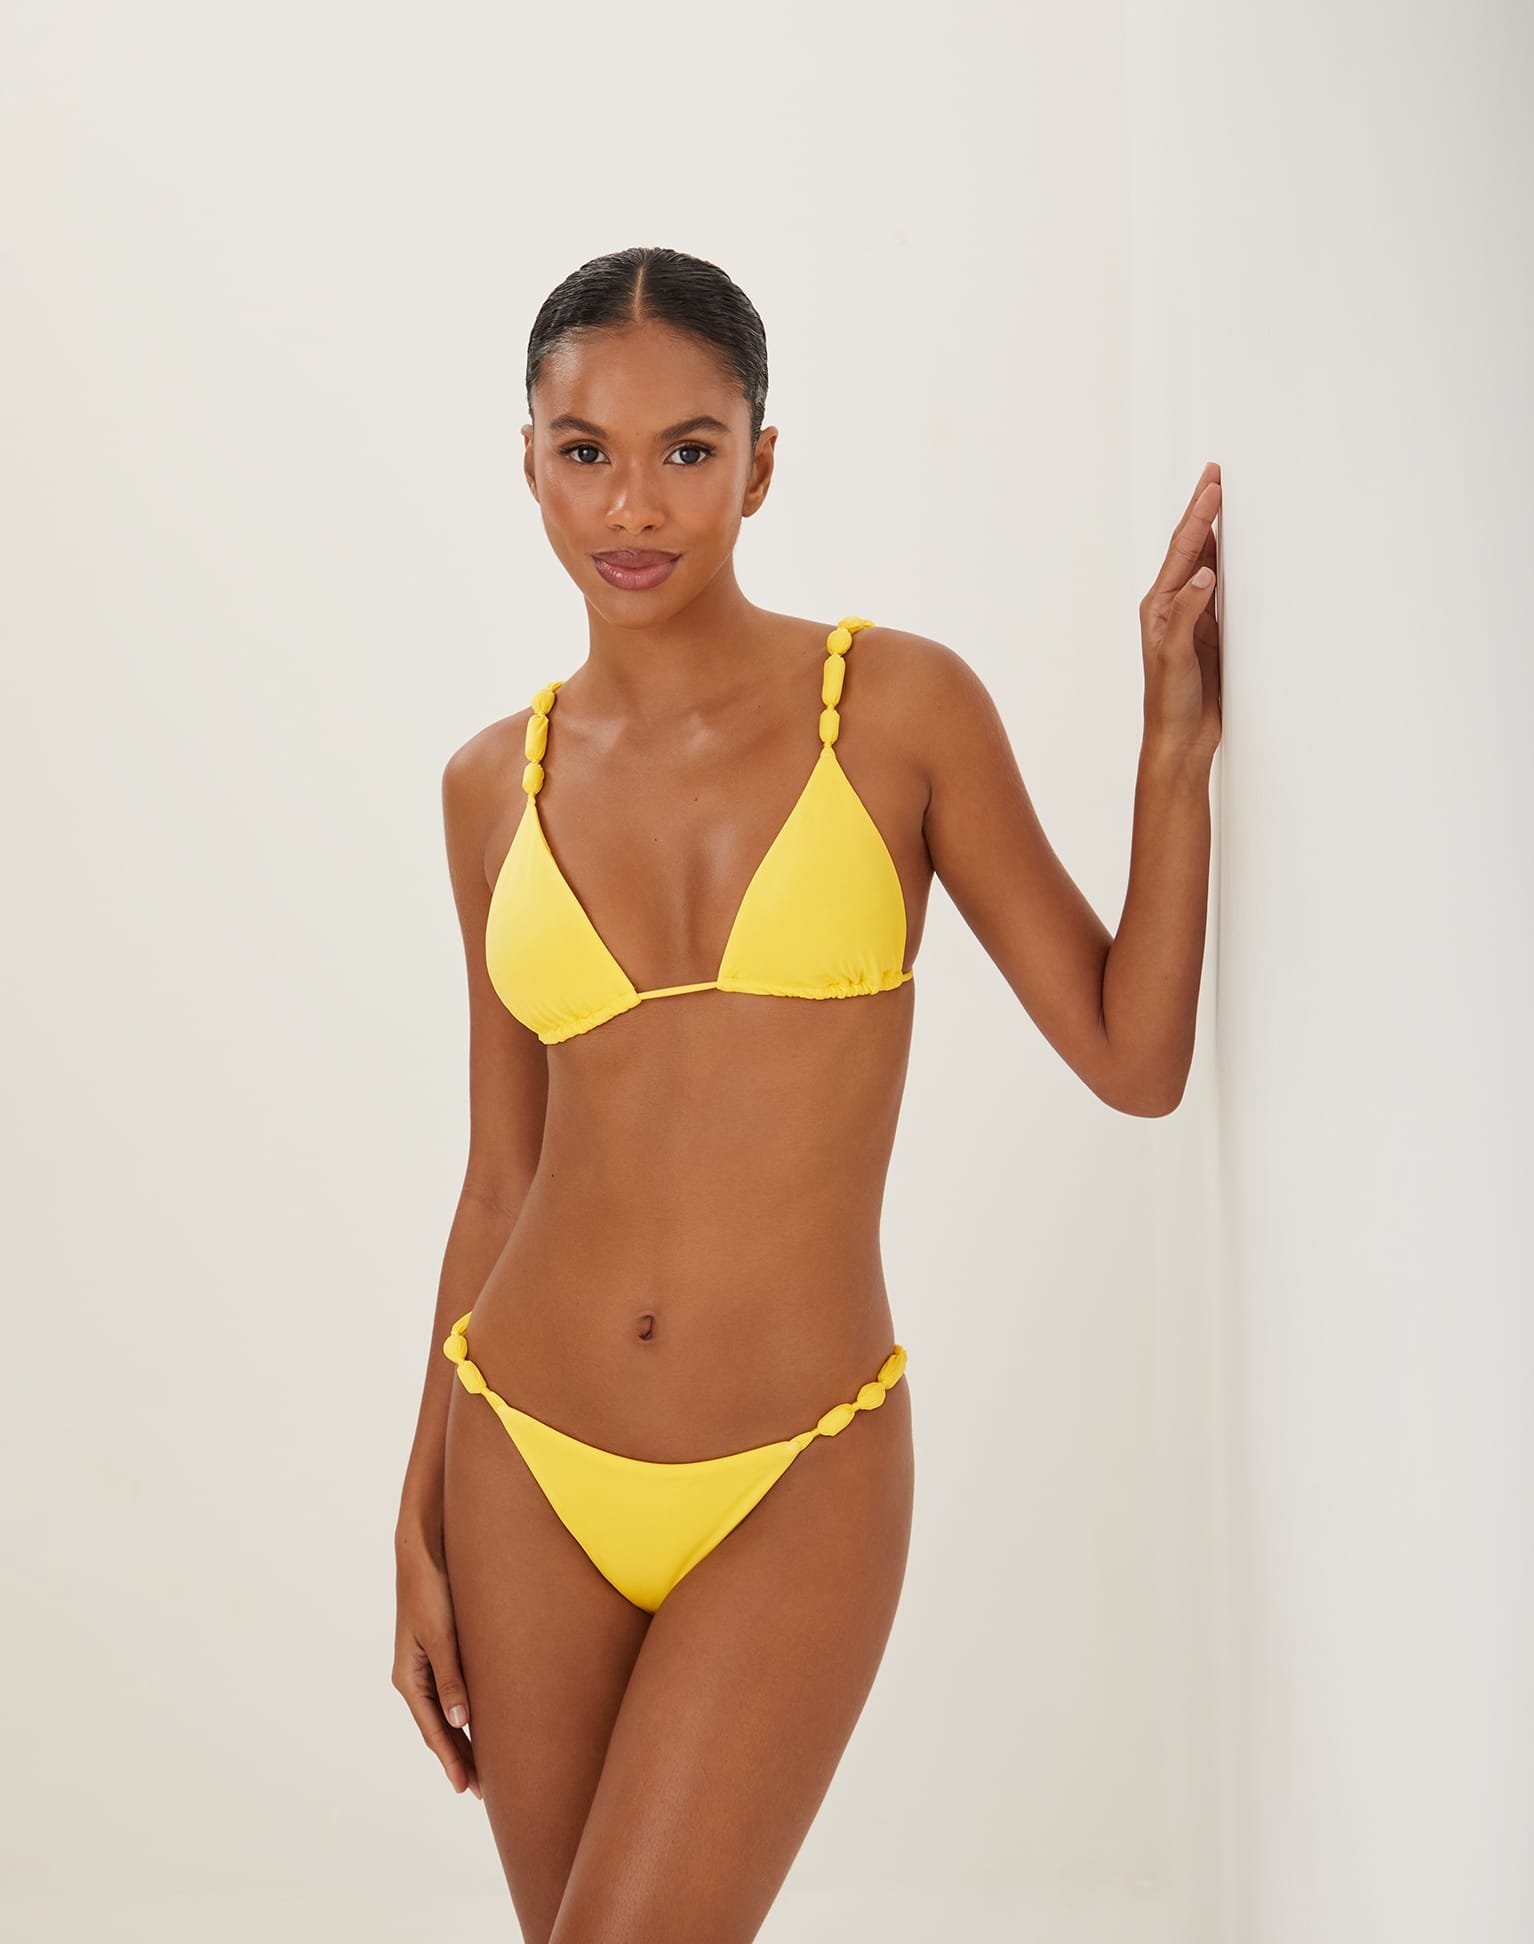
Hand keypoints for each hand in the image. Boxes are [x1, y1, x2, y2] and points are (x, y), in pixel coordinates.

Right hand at [392, 1536, 480, 1800]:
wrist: (424, 1551)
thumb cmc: (431, 1591)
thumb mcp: (442, 1636)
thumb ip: (451, 1677)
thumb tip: (461, 1721)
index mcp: (409, 1678)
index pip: (433, 1730)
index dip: (451, 1760)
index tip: (466, 1789)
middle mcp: (414, 1676)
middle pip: (438, 1727)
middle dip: (458, 1758)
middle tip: (481, 1790)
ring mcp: (425, 1664)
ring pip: (445, 1712)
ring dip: (462, 1738)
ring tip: (483, 1766)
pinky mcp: (438, 1649)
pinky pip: (450, 1692)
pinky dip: (464, 1712)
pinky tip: (479, 1721)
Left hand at [1139, 462, 1221, 763]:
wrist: (1179, 738)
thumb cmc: (1168, 701)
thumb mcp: (1175, 656)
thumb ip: (1189, 614)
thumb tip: (1206, 574)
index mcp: (1160, 606)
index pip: (1183, 551)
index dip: (1199, 516)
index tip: (1214, 484)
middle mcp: (1174, 606)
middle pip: (1191, 548)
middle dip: (1203, 510)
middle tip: (1215, 474)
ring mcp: (1193, 618)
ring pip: (1206, 564)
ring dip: (1215, 532)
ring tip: (1224, 500)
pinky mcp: (1210, 633)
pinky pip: (1222, 589)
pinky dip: (1229, 564)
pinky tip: (1237, 552)